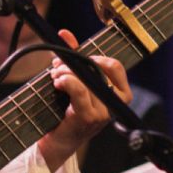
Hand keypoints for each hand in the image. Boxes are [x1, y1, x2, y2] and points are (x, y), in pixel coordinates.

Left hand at [37, 29, 131, 172]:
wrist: (56, 139)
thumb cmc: (66, 108)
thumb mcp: (72, 78)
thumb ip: (72, 56)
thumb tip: (65, 33)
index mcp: (118, 93)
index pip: (115, 66)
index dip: (94, 57)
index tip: (76, 58)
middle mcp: (114, 103)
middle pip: (96, 69)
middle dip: (73, 63)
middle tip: (57, 67)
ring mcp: (103, 112)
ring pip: (84, 78)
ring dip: (65, 73)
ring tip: (55, 78)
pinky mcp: (88, 118)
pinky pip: (79, 90)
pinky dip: (66, 82)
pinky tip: (57, 84)